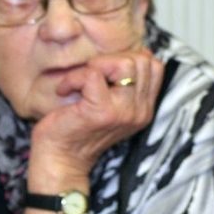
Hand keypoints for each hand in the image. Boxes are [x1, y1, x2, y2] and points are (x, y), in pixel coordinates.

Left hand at [27, 49, 162, 195]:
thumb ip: (123, 84)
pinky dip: (74, 78)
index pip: (155, 65)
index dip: (128, 58)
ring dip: (95, 66)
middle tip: (90, 75)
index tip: (105, 72)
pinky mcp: (102, 112)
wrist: (58, 161)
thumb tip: (129, 52)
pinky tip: (64, 90)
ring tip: (79, 82)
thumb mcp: (109, 105)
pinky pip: (92, 74)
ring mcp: (124, 112)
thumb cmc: (76, 129)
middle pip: (142, 60)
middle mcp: (140, 111)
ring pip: (124, 63)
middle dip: (111, 59)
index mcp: (144, 108)